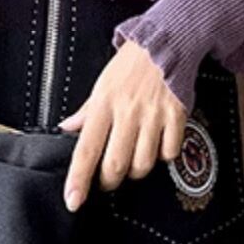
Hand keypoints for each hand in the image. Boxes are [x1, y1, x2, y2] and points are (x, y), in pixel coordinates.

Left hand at [57, 39, 187, 211]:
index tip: (73, 201)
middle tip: (108, 178)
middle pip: (115, 164)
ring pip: (143, 164)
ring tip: (133, 158)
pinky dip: (163, 155)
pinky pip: (169, 152)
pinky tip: (158, 144)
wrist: (167, 42)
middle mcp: (127, 113)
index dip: (78, 179)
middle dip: (109, 180)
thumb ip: (87, 110)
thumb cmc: (132, 63)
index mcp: (104, 104)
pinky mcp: (176, 116)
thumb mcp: (103, 83)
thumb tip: (67, 128)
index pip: (85, 149)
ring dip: (136, 169)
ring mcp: (153, 116)